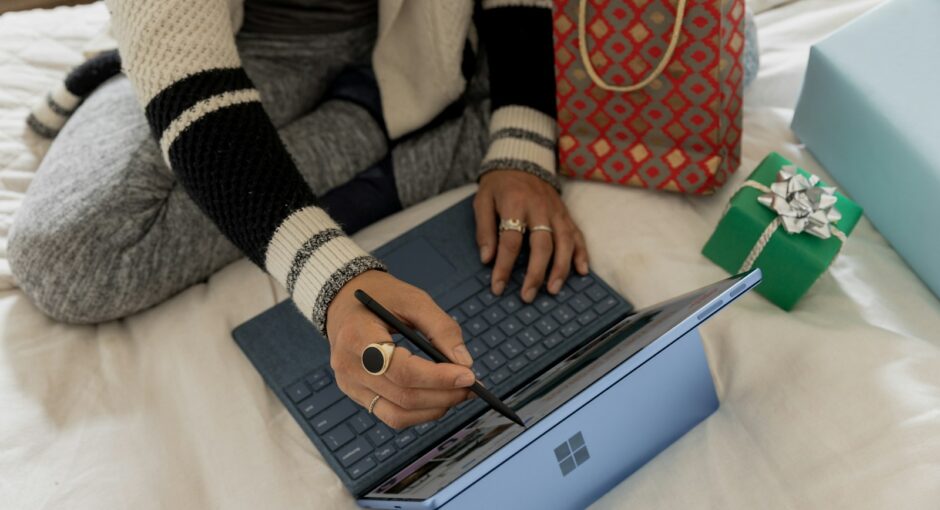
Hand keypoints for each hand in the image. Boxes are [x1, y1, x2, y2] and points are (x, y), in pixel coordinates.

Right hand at [325, 270, 475, 429]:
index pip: (401, 370)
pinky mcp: (356, 395)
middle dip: (444, 394)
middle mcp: (348, 367)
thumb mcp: (414, 300)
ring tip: (458, 392)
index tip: (469, 375)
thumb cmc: (381, 296)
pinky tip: (437, 397)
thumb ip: (442, 328)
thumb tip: (465, 363)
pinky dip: (420, 412)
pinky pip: (391, 415)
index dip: (438, 377)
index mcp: (357, 337)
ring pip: (398, 414)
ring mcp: (349, 385)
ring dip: (435, 408)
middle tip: (472, 386)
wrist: (344, 300)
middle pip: (403, 395)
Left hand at [475, 170, 588, 302]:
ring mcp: (556, 212)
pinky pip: (578, 235)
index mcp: (515, 204)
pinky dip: (582, 253)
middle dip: (535, 273)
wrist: (523, 159)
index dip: (503, 266)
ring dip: (561, 268)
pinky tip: (582, 271)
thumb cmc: (499, 184)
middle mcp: (540, 209)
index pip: (510, 241)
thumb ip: (484, 229)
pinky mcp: (566, 214)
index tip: (497, 287)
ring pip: (564, 242)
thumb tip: (486, 259)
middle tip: (527, 296)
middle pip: (542, 245)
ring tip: (553, 290)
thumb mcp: (482, 201)